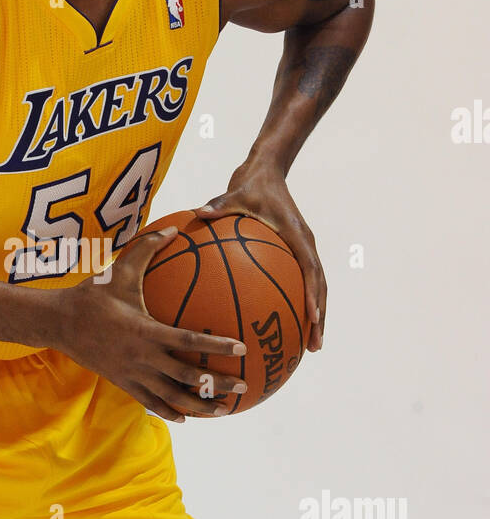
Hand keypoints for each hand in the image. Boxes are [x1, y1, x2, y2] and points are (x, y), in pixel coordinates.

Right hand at [53, 225, 246, 422]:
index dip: (216, 344)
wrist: (58, 323)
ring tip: (223, 410)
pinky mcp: (123, 383)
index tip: (241, 347)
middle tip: (243, 385)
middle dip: (216, 383)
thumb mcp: (119, 270)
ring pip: (171, 396)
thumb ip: (148, 249)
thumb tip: (175, 227)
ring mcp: (133, 374)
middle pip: (187, 376)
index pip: (189, 339)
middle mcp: (142, 356)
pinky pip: (150, 402)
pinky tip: (186, 418)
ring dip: (198, 406)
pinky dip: (169, 411)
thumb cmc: (92, 295)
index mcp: (146, 330)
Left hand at [194, 161, 325, 349]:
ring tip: (310, 346)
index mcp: (297, 235)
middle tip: (315, 345)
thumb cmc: (251, 185)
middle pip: (319, 287)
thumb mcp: (235, 193)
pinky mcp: (296, 253)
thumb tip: (198, 214)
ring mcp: (303, 250)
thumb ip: (219, 206)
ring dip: (316, 317)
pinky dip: (299, 304)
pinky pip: (300, 283)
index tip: (312, 317)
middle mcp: (306, 245)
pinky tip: (285, 326)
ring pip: (316, 289)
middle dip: (320, 317)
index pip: (309, 269)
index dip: (313, 294)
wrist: (267, 172)